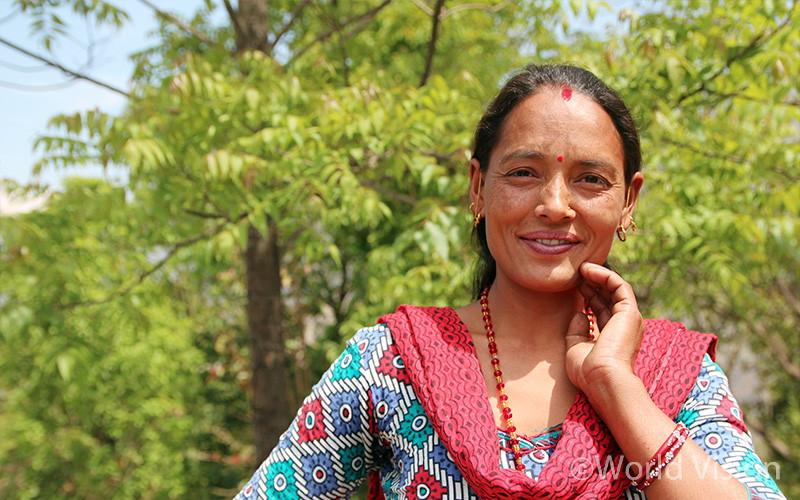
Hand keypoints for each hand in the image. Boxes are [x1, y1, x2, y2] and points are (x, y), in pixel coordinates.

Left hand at [564, 262, 643, 395]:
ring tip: (582, 267)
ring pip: (616, 289)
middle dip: (593, 282)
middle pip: (609, 297)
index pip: (603, 309)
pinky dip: (605, 275)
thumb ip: (577, 330)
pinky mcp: (630, 312)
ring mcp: (629, 319)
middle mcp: (624, 327)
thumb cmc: (589, 372)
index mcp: (613, 336)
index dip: (589, 295)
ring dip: (599, 275)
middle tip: (577, 271)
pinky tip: (589, 270)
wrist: (604, 380)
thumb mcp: (576, 348)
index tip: (575, 284)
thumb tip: (579, 313)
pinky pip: (619, 286)